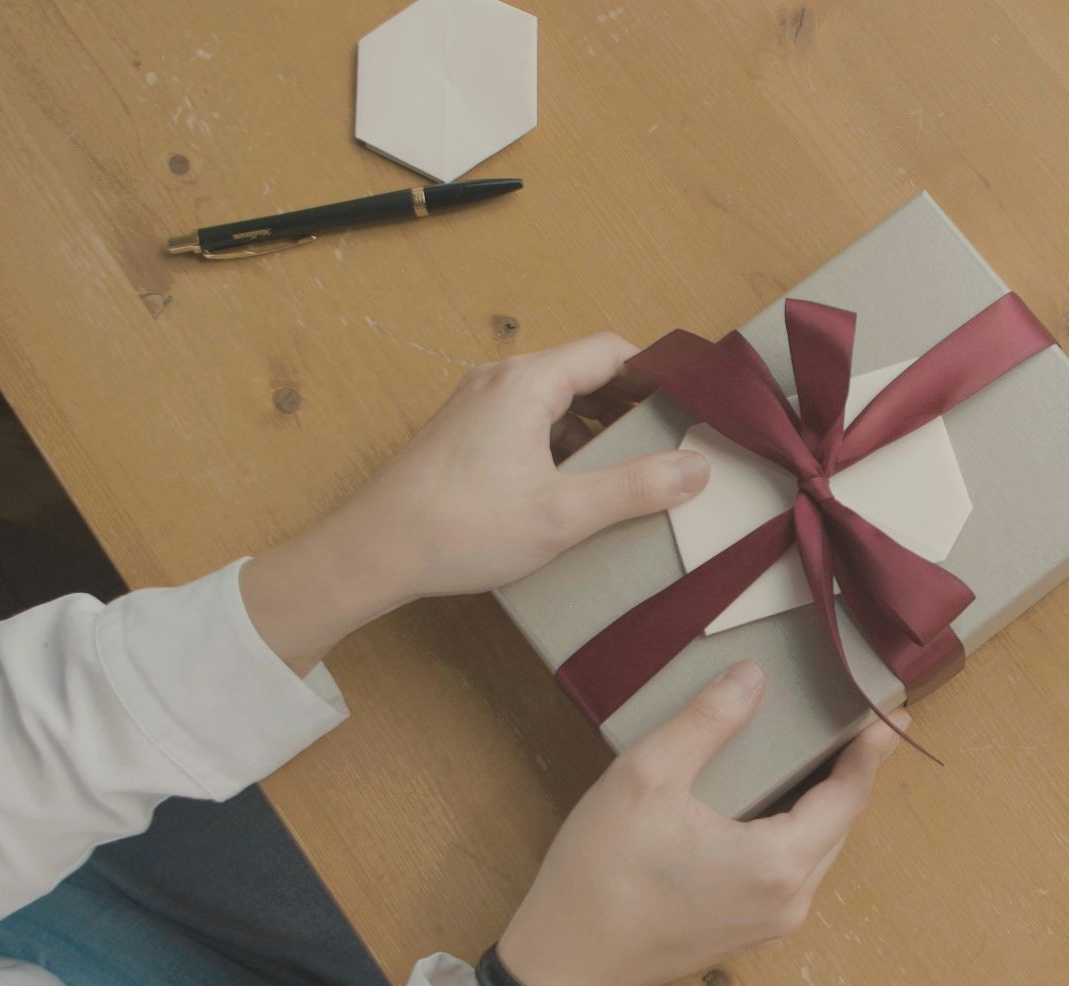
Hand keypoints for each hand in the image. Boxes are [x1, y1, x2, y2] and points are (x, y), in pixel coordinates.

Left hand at [242, 332, 704, 673]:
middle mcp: (502, 381)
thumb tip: (698, 467)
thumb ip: (636, 488)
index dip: (659, 373)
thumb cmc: (460, 527)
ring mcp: (479, 407)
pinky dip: (565, 447)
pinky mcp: (466, 436)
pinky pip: (532, 425)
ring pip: (559, 403)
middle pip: (587, 375)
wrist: (371, 552)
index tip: (694, 405)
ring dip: (599, 431)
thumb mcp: (563, 513)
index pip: (612, 351)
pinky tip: (578, 490)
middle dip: (635, 407)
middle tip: (675, 444)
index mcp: (529, 382)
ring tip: (635, 472)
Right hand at [463, 661, 904, 985]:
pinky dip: (799, 829)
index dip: (872, 751)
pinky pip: (794, 870)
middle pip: (840, 823)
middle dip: (852, 771)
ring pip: (819, 848)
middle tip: (859, 721)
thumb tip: (752, 676)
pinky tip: (780, 799)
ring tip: (825, 751)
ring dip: (826, 801)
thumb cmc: (601, 872)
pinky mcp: (750, 932)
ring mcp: (772, 923)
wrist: (566, 964)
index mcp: (777, 862)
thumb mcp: (645, 779)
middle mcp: (790, 899)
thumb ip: (706, 723)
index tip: (896, 714)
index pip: (848, 796)